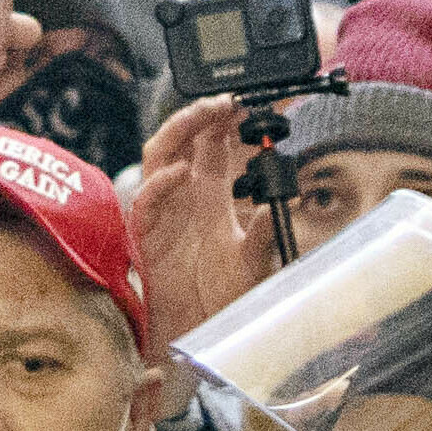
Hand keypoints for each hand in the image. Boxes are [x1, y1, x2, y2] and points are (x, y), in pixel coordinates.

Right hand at [128, 89, 272, 340]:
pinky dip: (161, 183)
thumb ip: (265, 229)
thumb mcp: (254, 259)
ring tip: (206, 115)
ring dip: (180, 130)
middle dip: (205, 112)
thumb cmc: (221, 296)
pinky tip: (181, 173)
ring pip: (160, 155)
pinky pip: (145, 200)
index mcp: (211, 194)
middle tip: (232, 98)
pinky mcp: (147, 234)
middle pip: (187, 138)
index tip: (253, 99)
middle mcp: (185, 196)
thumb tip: (286, 197)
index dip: (230, 117)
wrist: (198, 332)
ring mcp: (164, 211)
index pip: (217, 142)